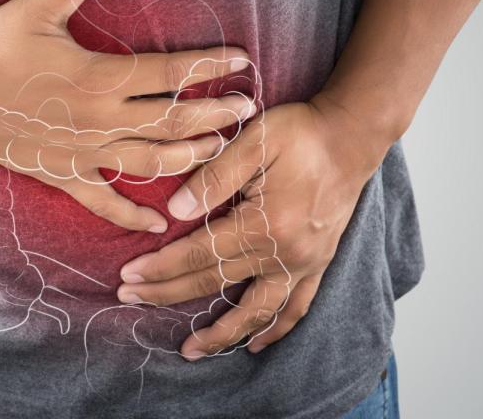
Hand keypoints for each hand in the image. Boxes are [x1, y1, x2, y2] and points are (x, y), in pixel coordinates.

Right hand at [0, 0, 254, 232]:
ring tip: (221, 151)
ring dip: (191, 159)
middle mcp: (100, 120)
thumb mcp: (33, 8)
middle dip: (216, 117)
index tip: (242, 60)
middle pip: (173, 123)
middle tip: (249, 110)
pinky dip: (133, 217)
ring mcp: (84, 153)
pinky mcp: (65, 175)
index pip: (170, 74)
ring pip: (152, 163)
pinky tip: (159, 225)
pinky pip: (105, 203)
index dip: (210, 66)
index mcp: (99, 77)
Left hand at [114, 95, 389, 357]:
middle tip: (131, 299)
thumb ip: (214, 176)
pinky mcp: (319, 264)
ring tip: (190, 350)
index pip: (199, 254)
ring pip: (257, 311)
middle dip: (169, 294)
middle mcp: (286, 253)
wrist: (353, 135)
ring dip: (222, 334)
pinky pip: (296, 308)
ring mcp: (305, 263)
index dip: (160, 267)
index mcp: (265, 223)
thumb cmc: (302, 132)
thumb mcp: (255, 140)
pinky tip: (255, 344)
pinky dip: (274, 329)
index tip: (129, 276)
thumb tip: (175, 211)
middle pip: (216, 282)